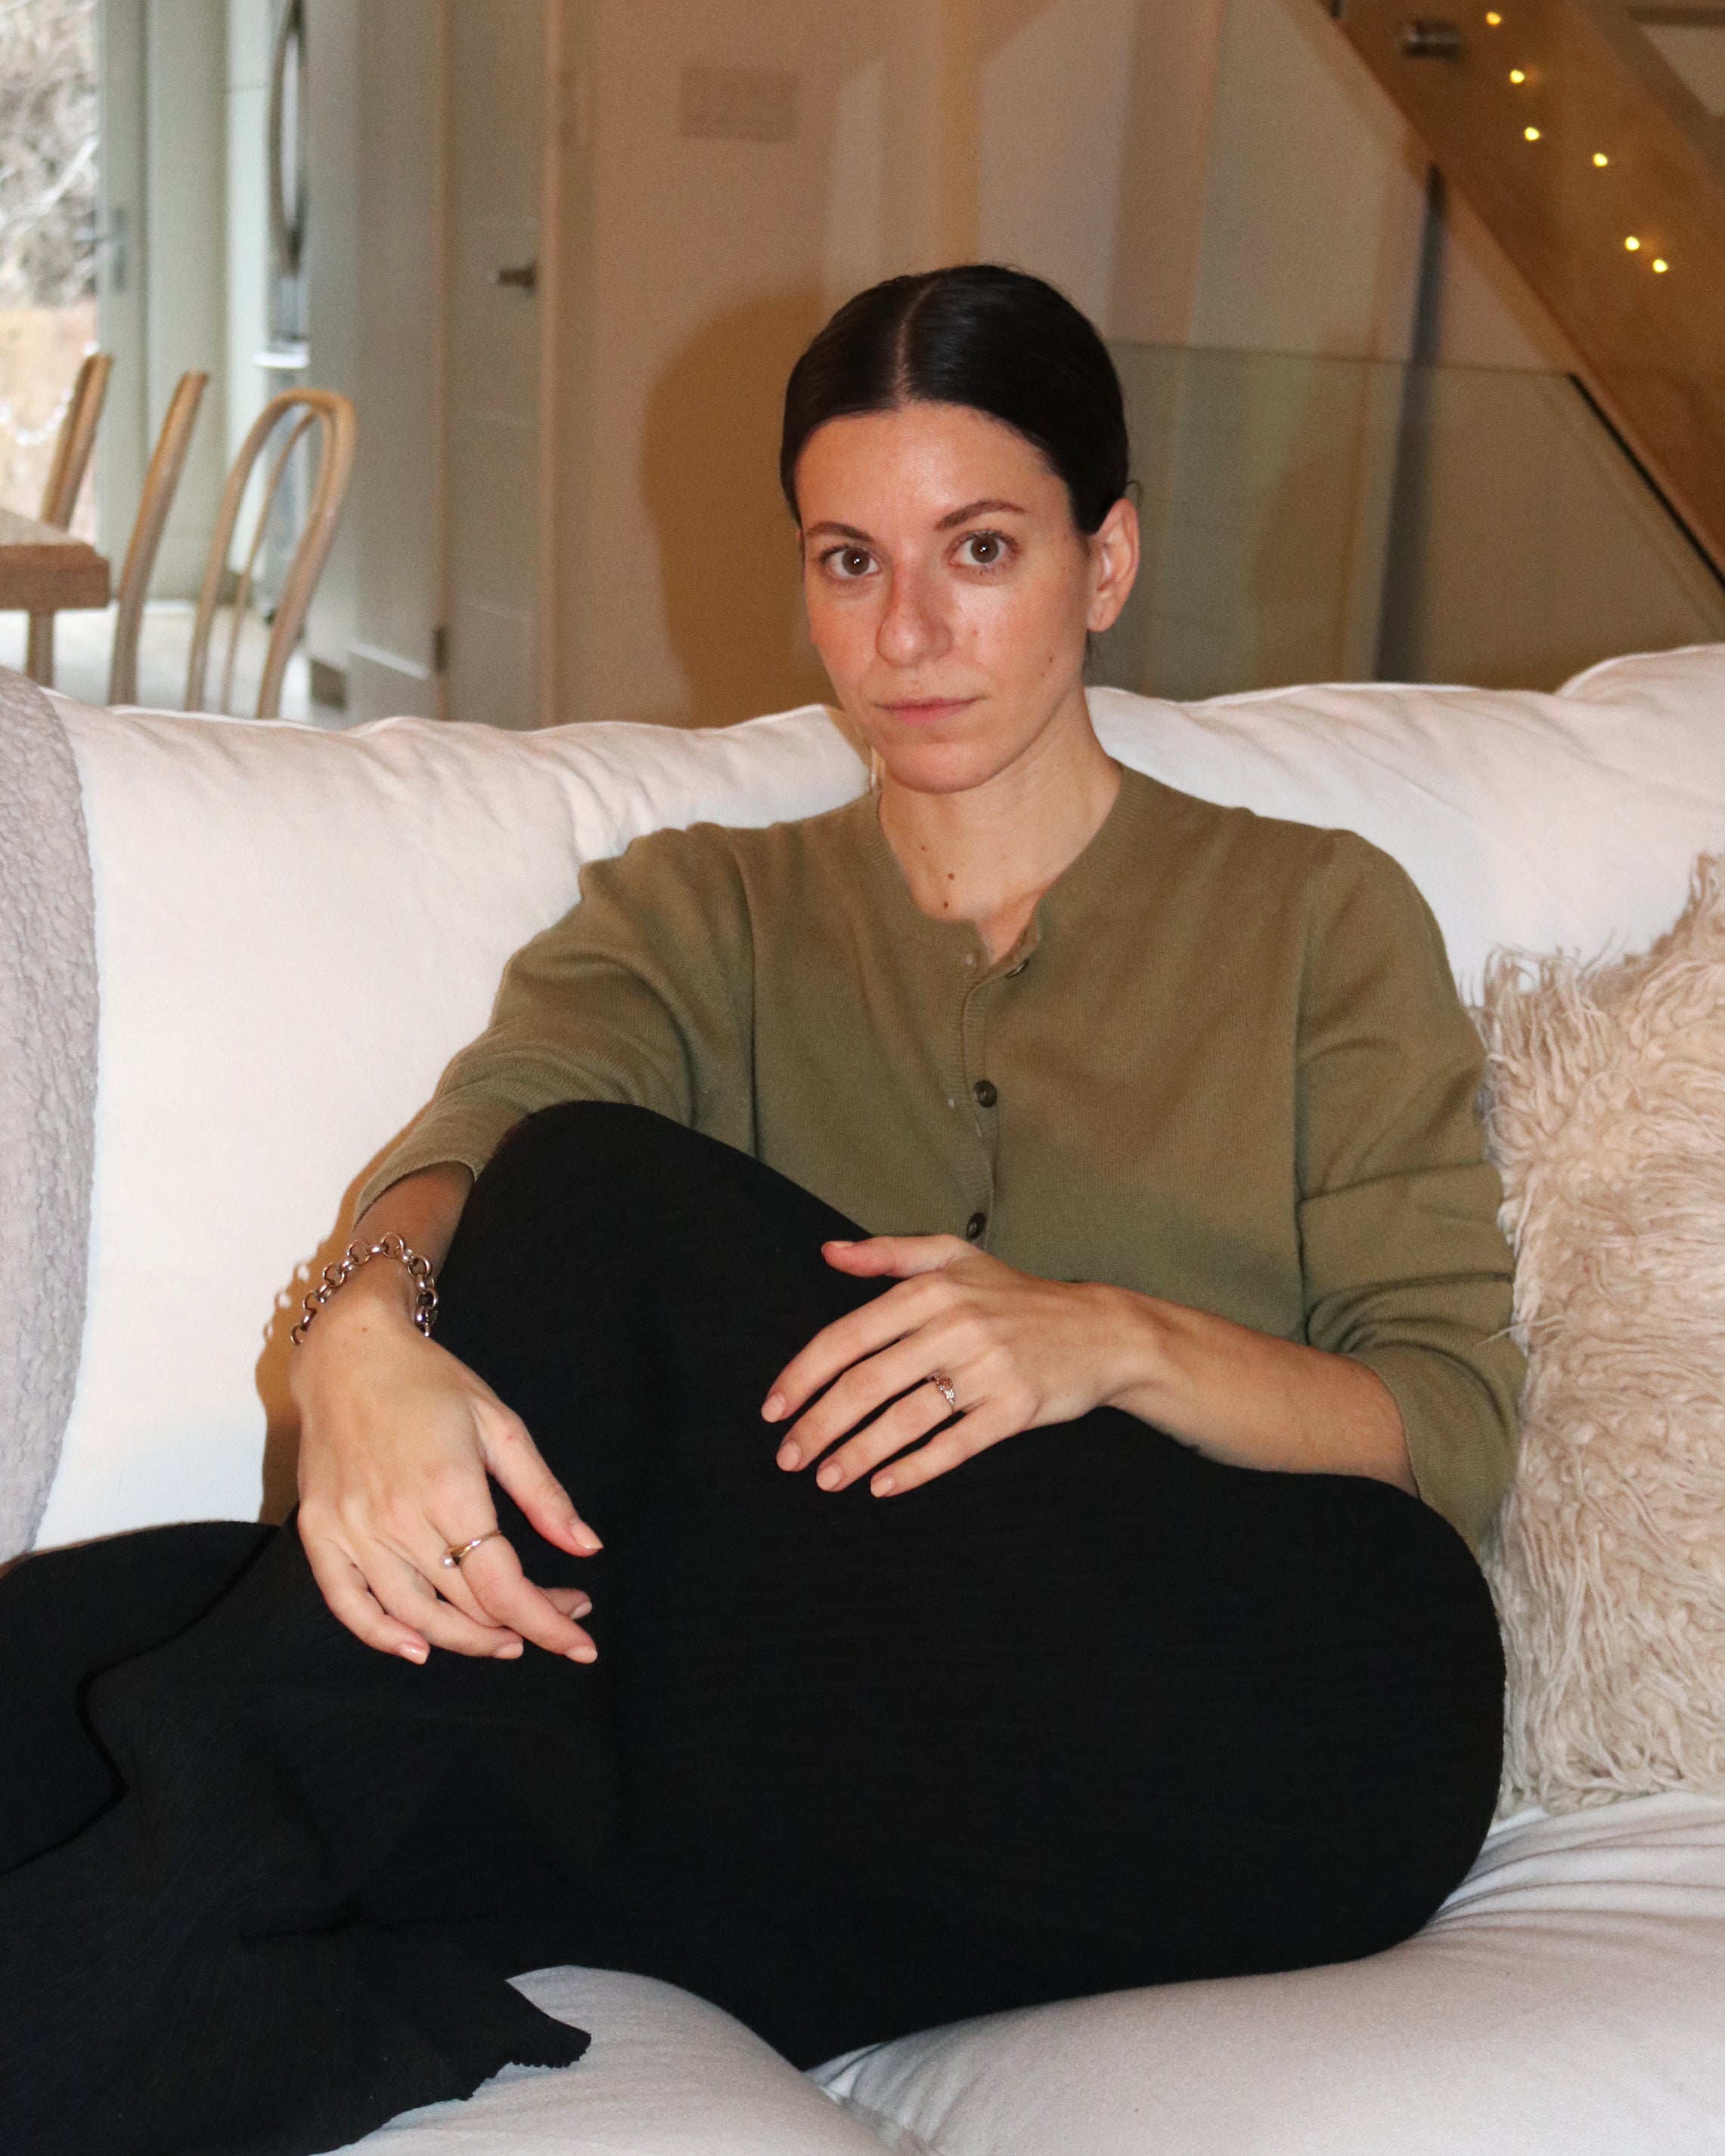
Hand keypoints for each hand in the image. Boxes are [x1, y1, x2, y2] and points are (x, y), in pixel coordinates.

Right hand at [293, 1272, 604, 1662]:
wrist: (349, 1352)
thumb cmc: (429, 1382)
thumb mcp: (499, 1425)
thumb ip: (543, 1493)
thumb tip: (587, 1547)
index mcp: (450, 1490)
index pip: (504, 1587)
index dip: (547, 1622)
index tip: (581, 1641)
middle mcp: (397, 1520)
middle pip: (467, 1605)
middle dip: (522, 1623)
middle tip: (556, 1614)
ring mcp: (353, 1530)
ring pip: (414, 1616)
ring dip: (465, 1639)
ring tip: (504, 1639)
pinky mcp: (320, 1532)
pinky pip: (347, 1603)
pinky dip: (382, 1635)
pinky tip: (418, 1647)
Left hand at [761, 1235, 1131, 1495]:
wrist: (1100, 1330)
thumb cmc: (1016, 1296)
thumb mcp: (955, 1257)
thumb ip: (887, 1253)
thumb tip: (828, 1252)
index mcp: (930, 1290)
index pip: (847, 1337)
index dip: (802, 1376)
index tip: (772, 1409)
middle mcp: (955, 1326)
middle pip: (867, 1384)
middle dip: (818, 1425)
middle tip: (787, 1458)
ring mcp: (987, 1369)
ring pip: (904, 1419)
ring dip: (856, 1454)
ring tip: (825, 1479)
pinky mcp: (1015, 1408)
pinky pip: (954, 1445)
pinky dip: (914, 1469)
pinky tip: (882, 1486)